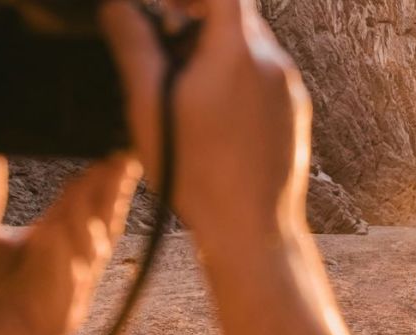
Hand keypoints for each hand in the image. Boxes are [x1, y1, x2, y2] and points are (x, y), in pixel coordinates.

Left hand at [0, 155, 138, 334]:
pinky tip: (55, 234)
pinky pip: (66, 289)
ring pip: (88, 253)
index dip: (105, 175)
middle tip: (116, 154)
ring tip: (84, 184)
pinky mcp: (56, 324)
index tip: (116, 140)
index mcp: (53, 244)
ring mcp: (67, 297)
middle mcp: (69, 269)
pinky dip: (62, 262)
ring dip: (86, 219)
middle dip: (109, 191)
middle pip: (100, 223)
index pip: (88, 203)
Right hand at [102, 3, 408, 334]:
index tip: (163, 10)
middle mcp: (274, 63)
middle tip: (162, 55)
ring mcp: (290, 89)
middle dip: (195, 23)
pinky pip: (263, 79)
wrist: (253, 231)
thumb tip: (120, 7)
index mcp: (239, 51)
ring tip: (182, 95)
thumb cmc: (199, 174)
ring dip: (214, 54)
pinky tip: (209, 121)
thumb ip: (134, 47)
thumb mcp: (150, 106)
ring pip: (249, 48)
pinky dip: (235, 81)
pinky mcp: (295, 115)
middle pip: (235, 16)